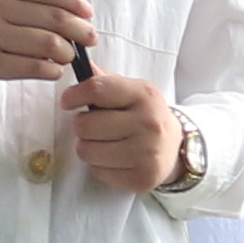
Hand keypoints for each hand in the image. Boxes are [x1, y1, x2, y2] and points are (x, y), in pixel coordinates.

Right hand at [0, 0, 94, 113]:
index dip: (72, 0)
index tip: (87, 12)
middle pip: (52, 16)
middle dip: (80, 29)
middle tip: (90, 39)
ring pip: (47, 43)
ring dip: (66, 53)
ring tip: (67, 57)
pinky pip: (34, 67)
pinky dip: (51, 70)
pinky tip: (53, 71)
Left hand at [61, 66, 180, 189]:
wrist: (175, 147)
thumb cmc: (145, 115)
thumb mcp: (132, 91)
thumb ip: (105, 80)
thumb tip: (80, 64)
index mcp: (144, 95)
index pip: (97, 89)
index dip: (74, 95)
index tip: (68, 101)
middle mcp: (148, 123)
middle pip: (85, 125)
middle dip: (82, 126)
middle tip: (94, 127)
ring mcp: (147, 153)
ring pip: (87, 151)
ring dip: (89, 148)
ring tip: (103, 144)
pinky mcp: (142, 178)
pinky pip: (98, 172)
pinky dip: (100, 167)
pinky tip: (114, 159)